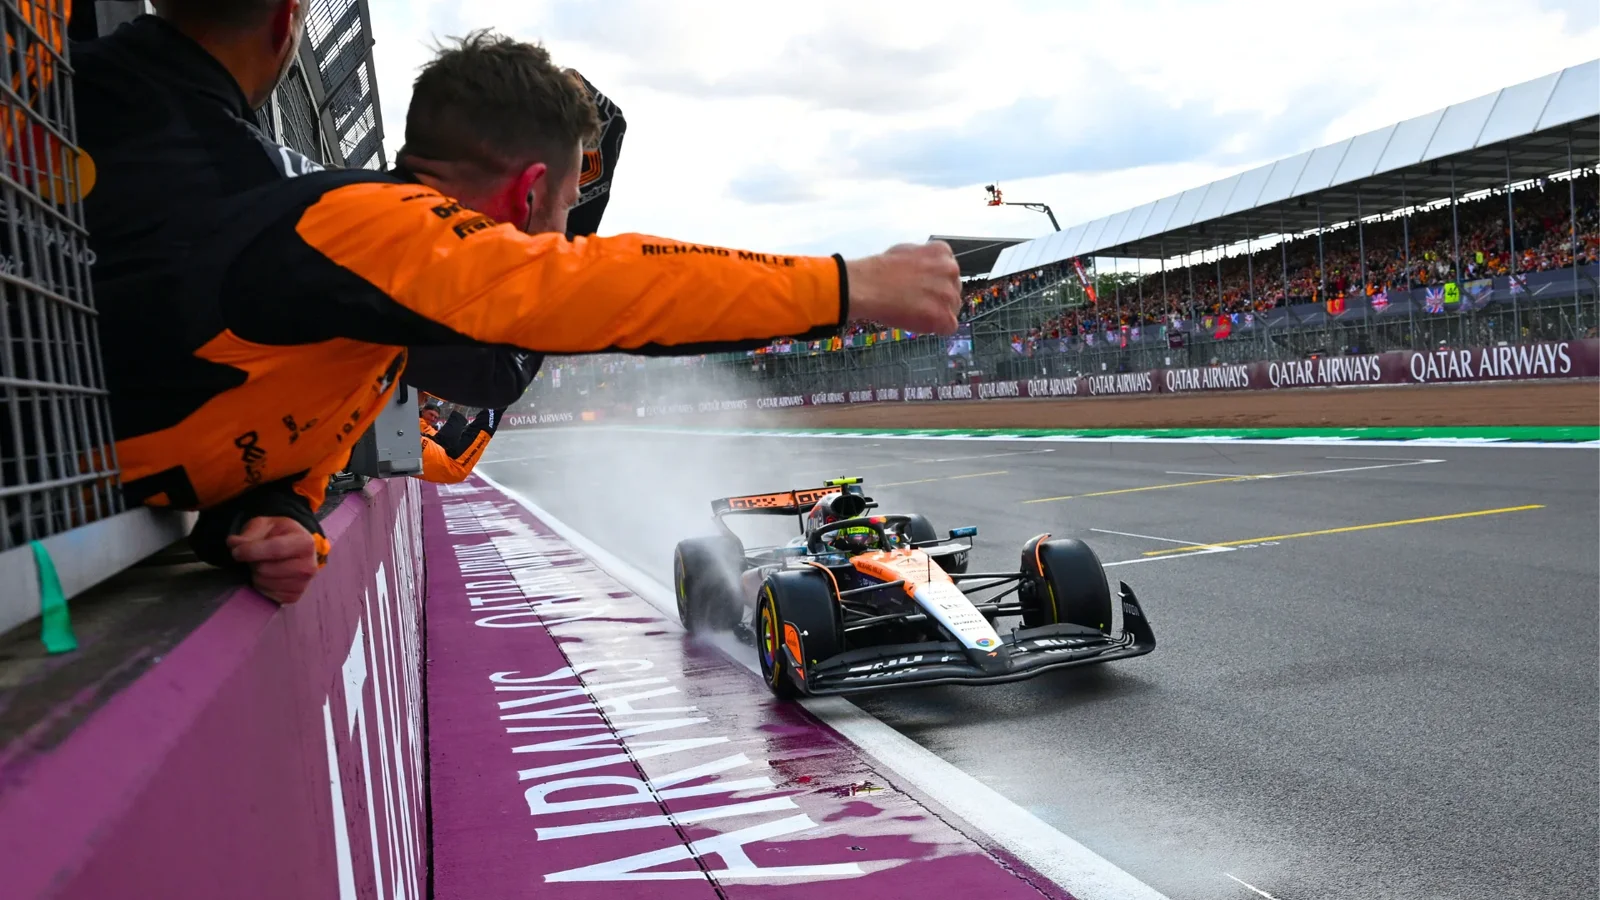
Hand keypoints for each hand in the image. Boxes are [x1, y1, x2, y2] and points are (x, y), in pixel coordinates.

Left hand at [226, 516, 319, 604]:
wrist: (293, 550)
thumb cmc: (279, 535)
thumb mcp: (265, 525)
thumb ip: (249, 533)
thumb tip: (234, 544)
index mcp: (305, 543)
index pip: (275, 549)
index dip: (251, 551)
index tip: (235, 551)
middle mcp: (309, 566)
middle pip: (265, 569)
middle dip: (252, 562)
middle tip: (253, 556)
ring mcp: (303, 584)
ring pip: (263, 583)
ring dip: (255, 574)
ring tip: (261, 564)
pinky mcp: (294, 597)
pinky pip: (266, 594)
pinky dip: (260, 586)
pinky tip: (266, 576)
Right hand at [845, 241, 961, 334]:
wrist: (868, 287)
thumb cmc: (879, 271)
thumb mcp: (906, 251)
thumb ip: (924, 261)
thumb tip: (926, 271)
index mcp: (942, 252)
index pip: (949, 271)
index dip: (936, 282)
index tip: (924, 288)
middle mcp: (951, 270)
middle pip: (953, 290)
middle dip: (938, 298)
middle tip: (917, 302)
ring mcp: (949, 294)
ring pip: (952, 308)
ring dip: (937, 313)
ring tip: (914, 311)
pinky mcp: (945, 316)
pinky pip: (949, 327)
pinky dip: (936, 328)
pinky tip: (919, 322)